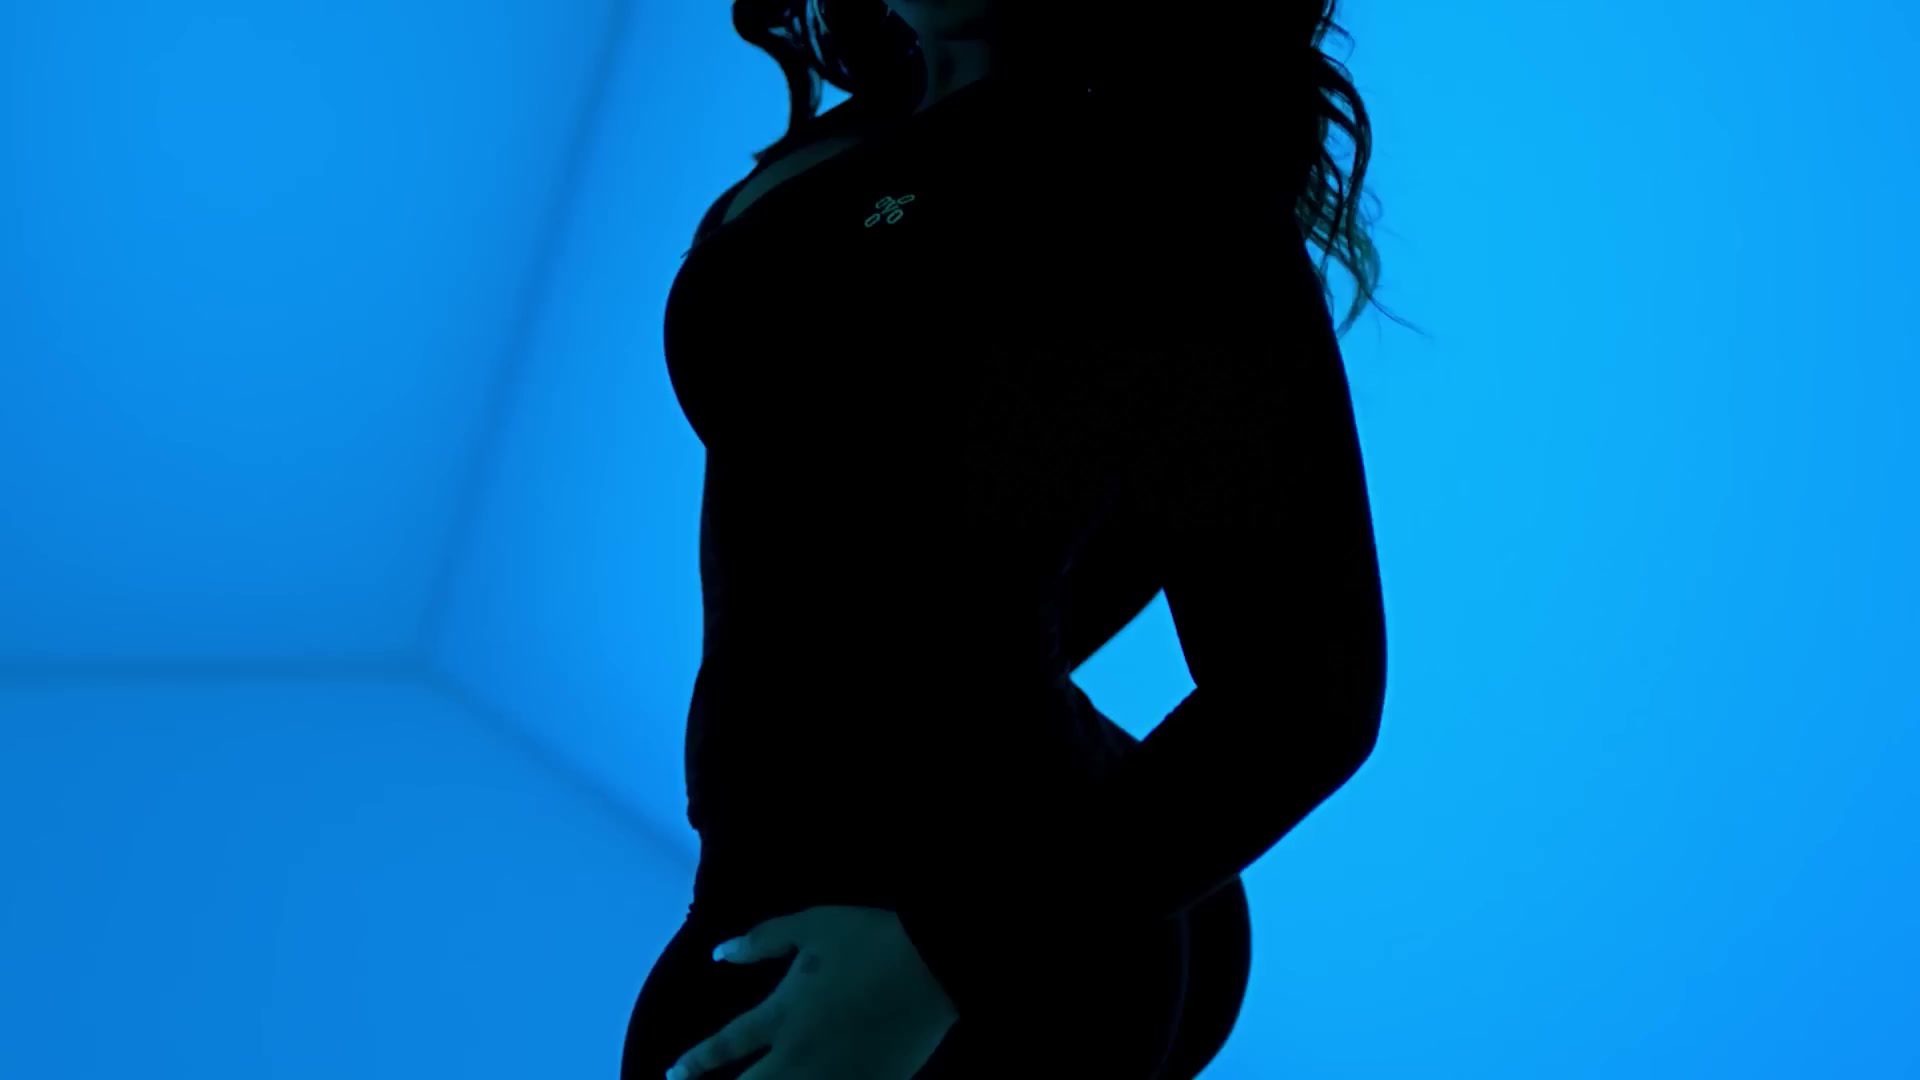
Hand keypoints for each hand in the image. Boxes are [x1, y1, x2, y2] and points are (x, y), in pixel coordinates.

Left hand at [666, 905, 958, 1079]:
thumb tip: (719, 953)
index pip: (727, 1046)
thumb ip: (763, 940)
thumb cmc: (871, 938)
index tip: (672, 1075)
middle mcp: (800, 1055)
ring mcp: (836, 1077)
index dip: (695, 1064)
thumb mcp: (812, 924)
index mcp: (783, 1014)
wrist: (934, 963)